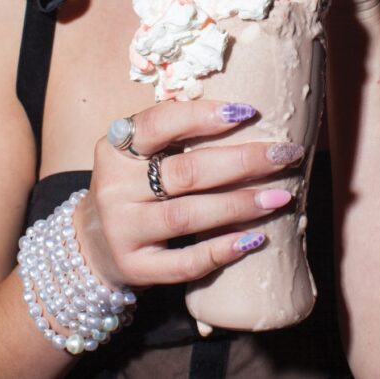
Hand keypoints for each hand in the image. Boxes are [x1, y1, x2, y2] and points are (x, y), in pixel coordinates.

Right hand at [77, 101, 298, 287]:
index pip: (156, 126)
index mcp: (114, 150)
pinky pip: (184, 262)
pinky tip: (253, 239)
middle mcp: (114, 188)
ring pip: (187, 216)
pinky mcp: (135, 267)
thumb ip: (171, 136)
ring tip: (280, 197)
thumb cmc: (131, 188)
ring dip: (239, 205)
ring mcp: (122, 230)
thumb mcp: (136, 156)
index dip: (201, 117)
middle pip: (184, 172)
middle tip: (285, 154)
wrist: (93, 244)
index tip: (246, 112)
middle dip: (241, 161)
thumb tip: (238, 111)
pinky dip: (221, 251)